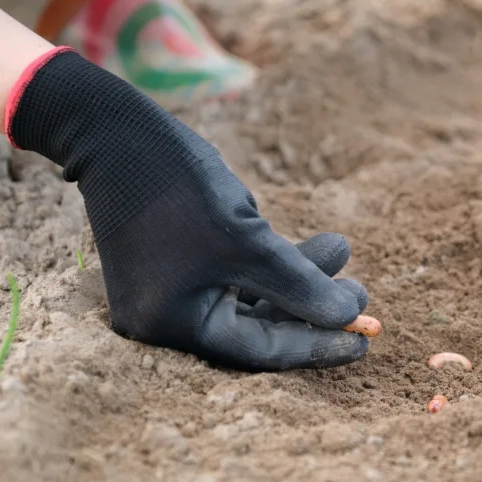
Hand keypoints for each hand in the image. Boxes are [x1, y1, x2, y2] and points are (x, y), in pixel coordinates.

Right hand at [7, 48, 370, 369]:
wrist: (116, 129)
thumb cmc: (180, 188)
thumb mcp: (249, 241)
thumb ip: (299, 283)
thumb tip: (350, 316)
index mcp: (172, 326)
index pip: (260, 351)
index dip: (317, 346)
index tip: (365, 340)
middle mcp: (168, 319)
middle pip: (258, 328)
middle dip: (313, 307)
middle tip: (363, 294)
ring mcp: (174, 290)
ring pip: (254, 297)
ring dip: (300, 277)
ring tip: (342, 249)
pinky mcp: (182, 262)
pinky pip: (239, 275)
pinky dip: (276, 261)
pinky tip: (318, 242)